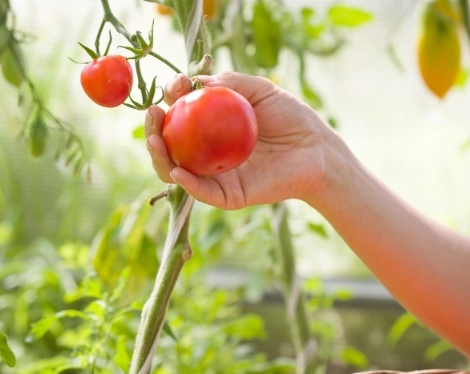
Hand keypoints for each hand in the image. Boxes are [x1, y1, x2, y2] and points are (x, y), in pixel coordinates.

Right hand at [144, 72, 346, 209]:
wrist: (317, 149)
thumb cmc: (291, 118)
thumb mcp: (259, 91)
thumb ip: (230, 84)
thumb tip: (197, 82)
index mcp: (210, 127)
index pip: (179, 116)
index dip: (170, 99)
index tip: (175, 85)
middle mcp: (207, 153)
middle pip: (169, 146)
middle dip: (152, 130)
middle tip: (152, 113)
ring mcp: (216, 175)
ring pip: (175, 172)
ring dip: (159, 157)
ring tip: (154, 140)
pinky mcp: (229, 195)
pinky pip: (202, 192)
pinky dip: (186, 184)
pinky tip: (178, 170)